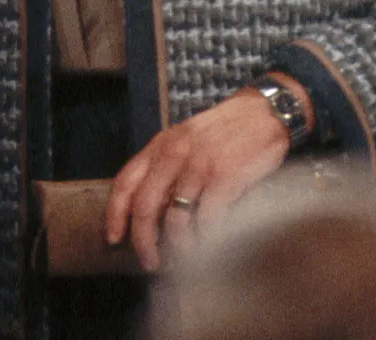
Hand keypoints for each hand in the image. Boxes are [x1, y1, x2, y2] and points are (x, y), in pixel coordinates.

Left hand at [104, 86, 295, 270]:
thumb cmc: (222, 131)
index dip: (114, 214)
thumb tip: (149, 208)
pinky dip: (206, 239)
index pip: (125, 181)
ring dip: (177, 247)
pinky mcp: (224, 178)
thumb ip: (165, 165)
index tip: (112, 238)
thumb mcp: (184, 138)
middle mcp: (174, 154)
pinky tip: (208, 243)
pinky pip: (207, 220)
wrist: (262, 114)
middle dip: (143, 241)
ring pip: (175, 220)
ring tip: (183, 258)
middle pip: (145, 207)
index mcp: (160, 144)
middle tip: (150, 261)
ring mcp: (198, 166)